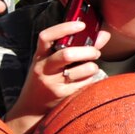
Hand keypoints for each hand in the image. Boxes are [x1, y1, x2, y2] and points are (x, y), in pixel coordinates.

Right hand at [3, 4, 108, 133]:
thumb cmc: (45, 79)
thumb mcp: (51, 62)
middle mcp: (43, 69)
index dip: (64, 28)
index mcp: (39, 57)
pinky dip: (91, 78)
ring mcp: (53, 84)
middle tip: (95, 52)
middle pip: (67, 54)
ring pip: (83, 69)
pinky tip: (86, 79)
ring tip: (91, 67)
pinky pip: (86, 82)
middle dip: (88, 51)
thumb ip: (76, 47)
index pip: (45, 37)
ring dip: (93, 66)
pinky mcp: (63, 95)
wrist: (30, 109)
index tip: (81, 25)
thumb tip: (104, 34)